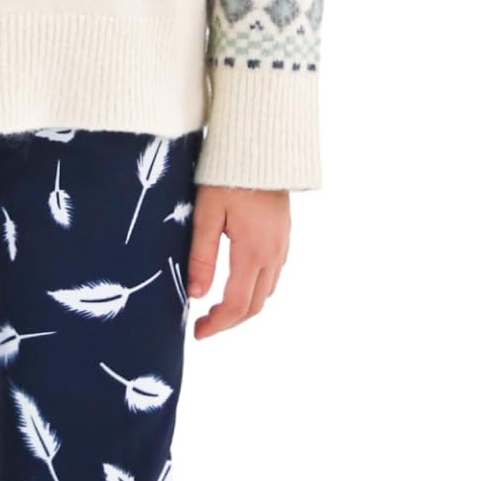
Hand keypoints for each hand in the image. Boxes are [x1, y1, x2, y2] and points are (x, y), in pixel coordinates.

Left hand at [186, 184, 289, 337]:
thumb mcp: (206, 215)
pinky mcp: (284, 236)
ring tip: (216, 308)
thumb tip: (196, 295)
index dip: (217, 324)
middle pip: (255, 305)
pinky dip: (256, 289)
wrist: (261, 147)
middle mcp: (273, 254)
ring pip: (267, 292)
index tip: (197, 332)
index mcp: (253, 252)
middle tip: (203, 326)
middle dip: (229, 321)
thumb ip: (201, 257)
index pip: (236, 304)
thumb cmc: (227, 176)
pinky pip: (273, 274)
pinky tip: (236, 283)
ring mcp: (282, 246)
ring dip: (244, 306)